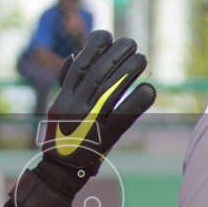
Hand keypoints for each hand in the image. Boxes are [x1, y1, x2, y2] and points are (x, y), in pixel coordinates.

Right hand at [38, 31, 155, 196]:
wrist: (60, 171)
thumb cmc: (62, 137)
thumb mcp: (58, 108)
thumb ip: (66, 82)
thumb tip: (73, 55)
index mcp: (64, 97)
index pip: (80, 64)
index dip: (94, 46)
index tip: (109, 35)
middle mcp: (75, 106)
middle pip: (98, 72)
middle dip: (116, 54)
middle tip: (133, 44)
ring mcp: (89, 121)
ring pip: (110, 89)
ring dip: (128, 71)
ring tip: (142, 59)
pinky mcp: (104, 137)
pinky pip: (123, 116)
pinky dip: (137, 101)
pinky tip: (149, 90)